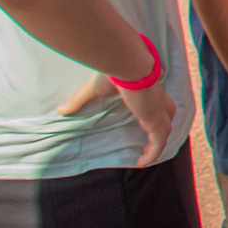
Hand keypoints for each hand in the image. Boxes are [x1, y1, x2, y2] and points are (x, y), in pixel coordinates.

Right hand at [56, 69, 173, 168]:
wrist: (127, 63)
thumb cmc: (113, 71)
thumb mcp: (94, 89)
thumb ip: (79, 101)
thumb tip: (60, 110)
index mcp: (147, 88)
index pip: (157, 99)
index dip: (155, 109)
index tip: (146, 119)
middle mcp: (156, 99)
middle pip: (167, 113)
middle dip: (161, 127)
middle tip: (152, 140)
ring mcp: (158, 110)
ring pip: (164, 130)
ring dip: (157, 144)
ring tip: (146, 156)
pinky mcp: (154, 119)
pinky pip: (158, 142)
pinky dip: (153, 154)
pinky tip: (142, 163)